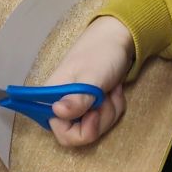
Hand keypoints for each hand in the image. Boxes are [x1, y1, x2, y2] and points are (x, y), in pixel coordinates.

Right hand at [44, 16, 134, 147]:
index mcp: (54, 97)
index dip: (81, 131)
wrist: (118, 38)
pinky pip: (105, 118)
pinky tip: (114, 89)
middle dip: (100, 119)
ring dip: (110, 110)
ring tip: (111, 89)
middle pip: (82, 133)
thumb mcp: (91, 77)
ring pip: (97, 127)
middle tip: (105, 97)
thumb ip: (77, 98)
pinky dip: (114, 106)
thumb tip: (57, 112)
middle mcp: (63, 104)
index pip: (62, 132)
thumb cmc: (101, 53)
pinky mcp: (91, 103)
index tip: (94, 114)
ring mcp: (79, 104)